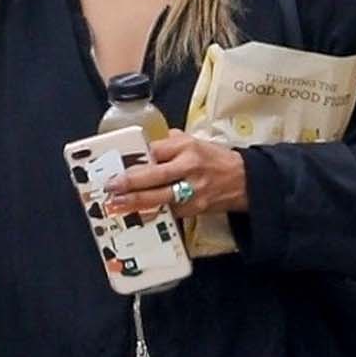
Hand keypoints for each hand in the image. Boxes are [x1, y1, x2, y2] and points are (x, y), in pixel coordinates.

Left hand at [104, 126, 248, 218]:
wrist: (244, 180)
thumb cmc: (215, 160)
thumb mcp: (195, 142)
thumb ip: (169, 143)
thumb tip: (145, 147)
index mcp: (188, 147)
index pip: (155, 151)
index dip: (136, 159)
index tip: (119, 164)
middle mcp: (189, 168)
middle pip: (155, 175)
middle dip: (130, 183)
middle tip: (111, 186)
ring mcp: (192, 190)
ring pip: (160, 197)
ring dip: (136, 202)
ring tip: (118, 203)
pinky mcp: (194, 209)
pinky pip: (169, 211)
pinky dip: (152, 212)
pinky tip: (137, 214)